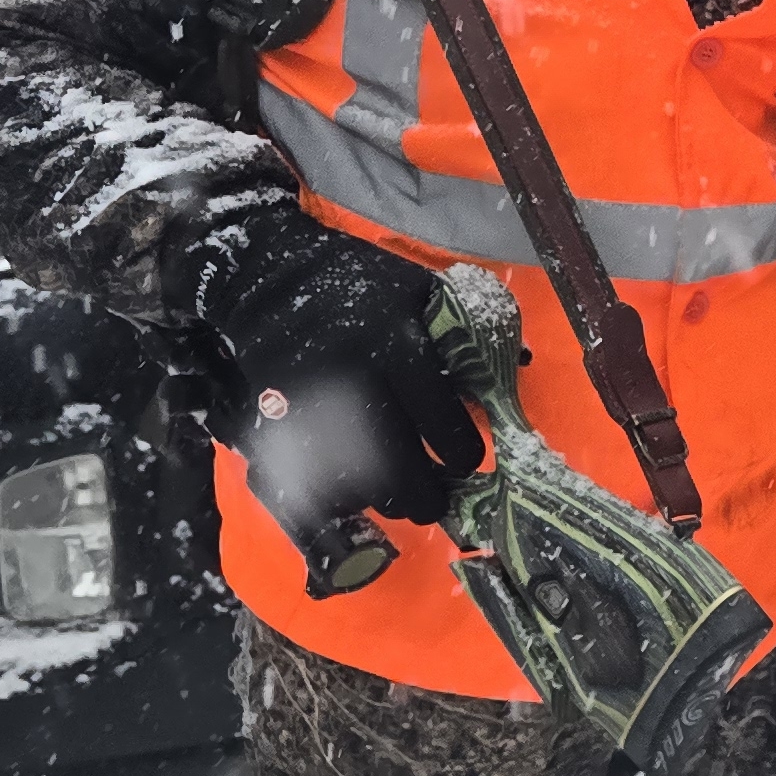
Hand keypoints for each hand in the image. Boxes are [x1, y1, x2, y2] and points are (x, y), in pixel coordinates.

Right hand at [200, 220, 485, 539]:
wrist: (271, 274)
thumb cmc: (363, 284)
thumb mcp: (422, 293)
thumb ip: (458, 339)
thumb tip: (505, 384)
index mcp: (398, 343)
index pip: (439, 417)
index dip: (460, 452)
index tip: (465, 462)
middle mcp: (354, 377)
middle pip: (395, 463)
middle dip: (424, 495)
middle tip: (436, 501)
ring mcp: (309, 402)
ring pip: (352, 479)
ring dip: (381, 498)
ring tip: (399, 495)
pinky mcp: (273, 417)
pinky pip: (307, 476)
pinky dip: (336, 493)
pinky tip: (355, 487)